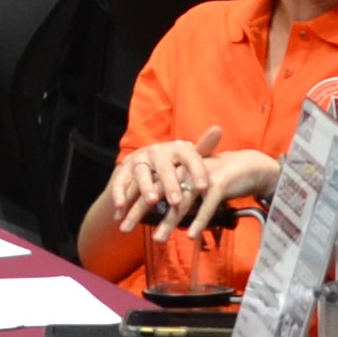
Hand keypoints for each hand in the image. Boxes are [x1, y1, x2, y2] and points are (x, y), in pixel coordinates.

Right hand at [113, 123, 227, 231]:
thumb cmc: (176, 163)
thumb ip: (204, 148)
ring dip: (146, 188)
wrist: (147, 162)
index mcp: (177, 148)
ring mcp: (139, 160)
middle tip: (176, 202)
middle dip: (170, 184)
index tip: (203, 188)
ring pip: (142, 173)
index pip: (189, 157)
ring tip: (152, 202)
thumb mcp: (190, 157)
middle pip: (164, 167)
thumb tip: (218, 129)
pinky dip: (119, 195)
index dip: (196, 171)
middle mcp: (157, 151)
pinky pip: (120, 182)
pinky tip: (121, 208)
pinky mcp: (123, 170)